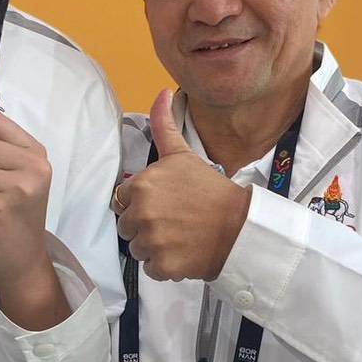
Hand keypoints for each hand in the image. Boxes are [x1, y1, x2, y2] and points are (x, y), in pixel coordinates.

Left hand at [115, 89, 249, 282]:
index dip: (140, 203)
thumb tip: (161, 92)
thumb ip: (164, 125)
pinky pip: (151, 269)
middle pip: (126, 227)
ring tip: (180, 236)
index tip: (163, 204)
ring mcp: (151, 242)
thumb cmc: (210, 190)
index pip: (122, 200)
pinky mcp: (162, 265)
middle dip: (145, 226)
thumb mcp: (182, 155)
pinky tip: (183, 251)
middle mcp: (140, 213)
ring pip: (137, 249)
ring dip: (154, 246)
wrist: (240, 226)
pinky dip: (165, 265)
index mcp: (140, 186)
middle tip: (174, 221)